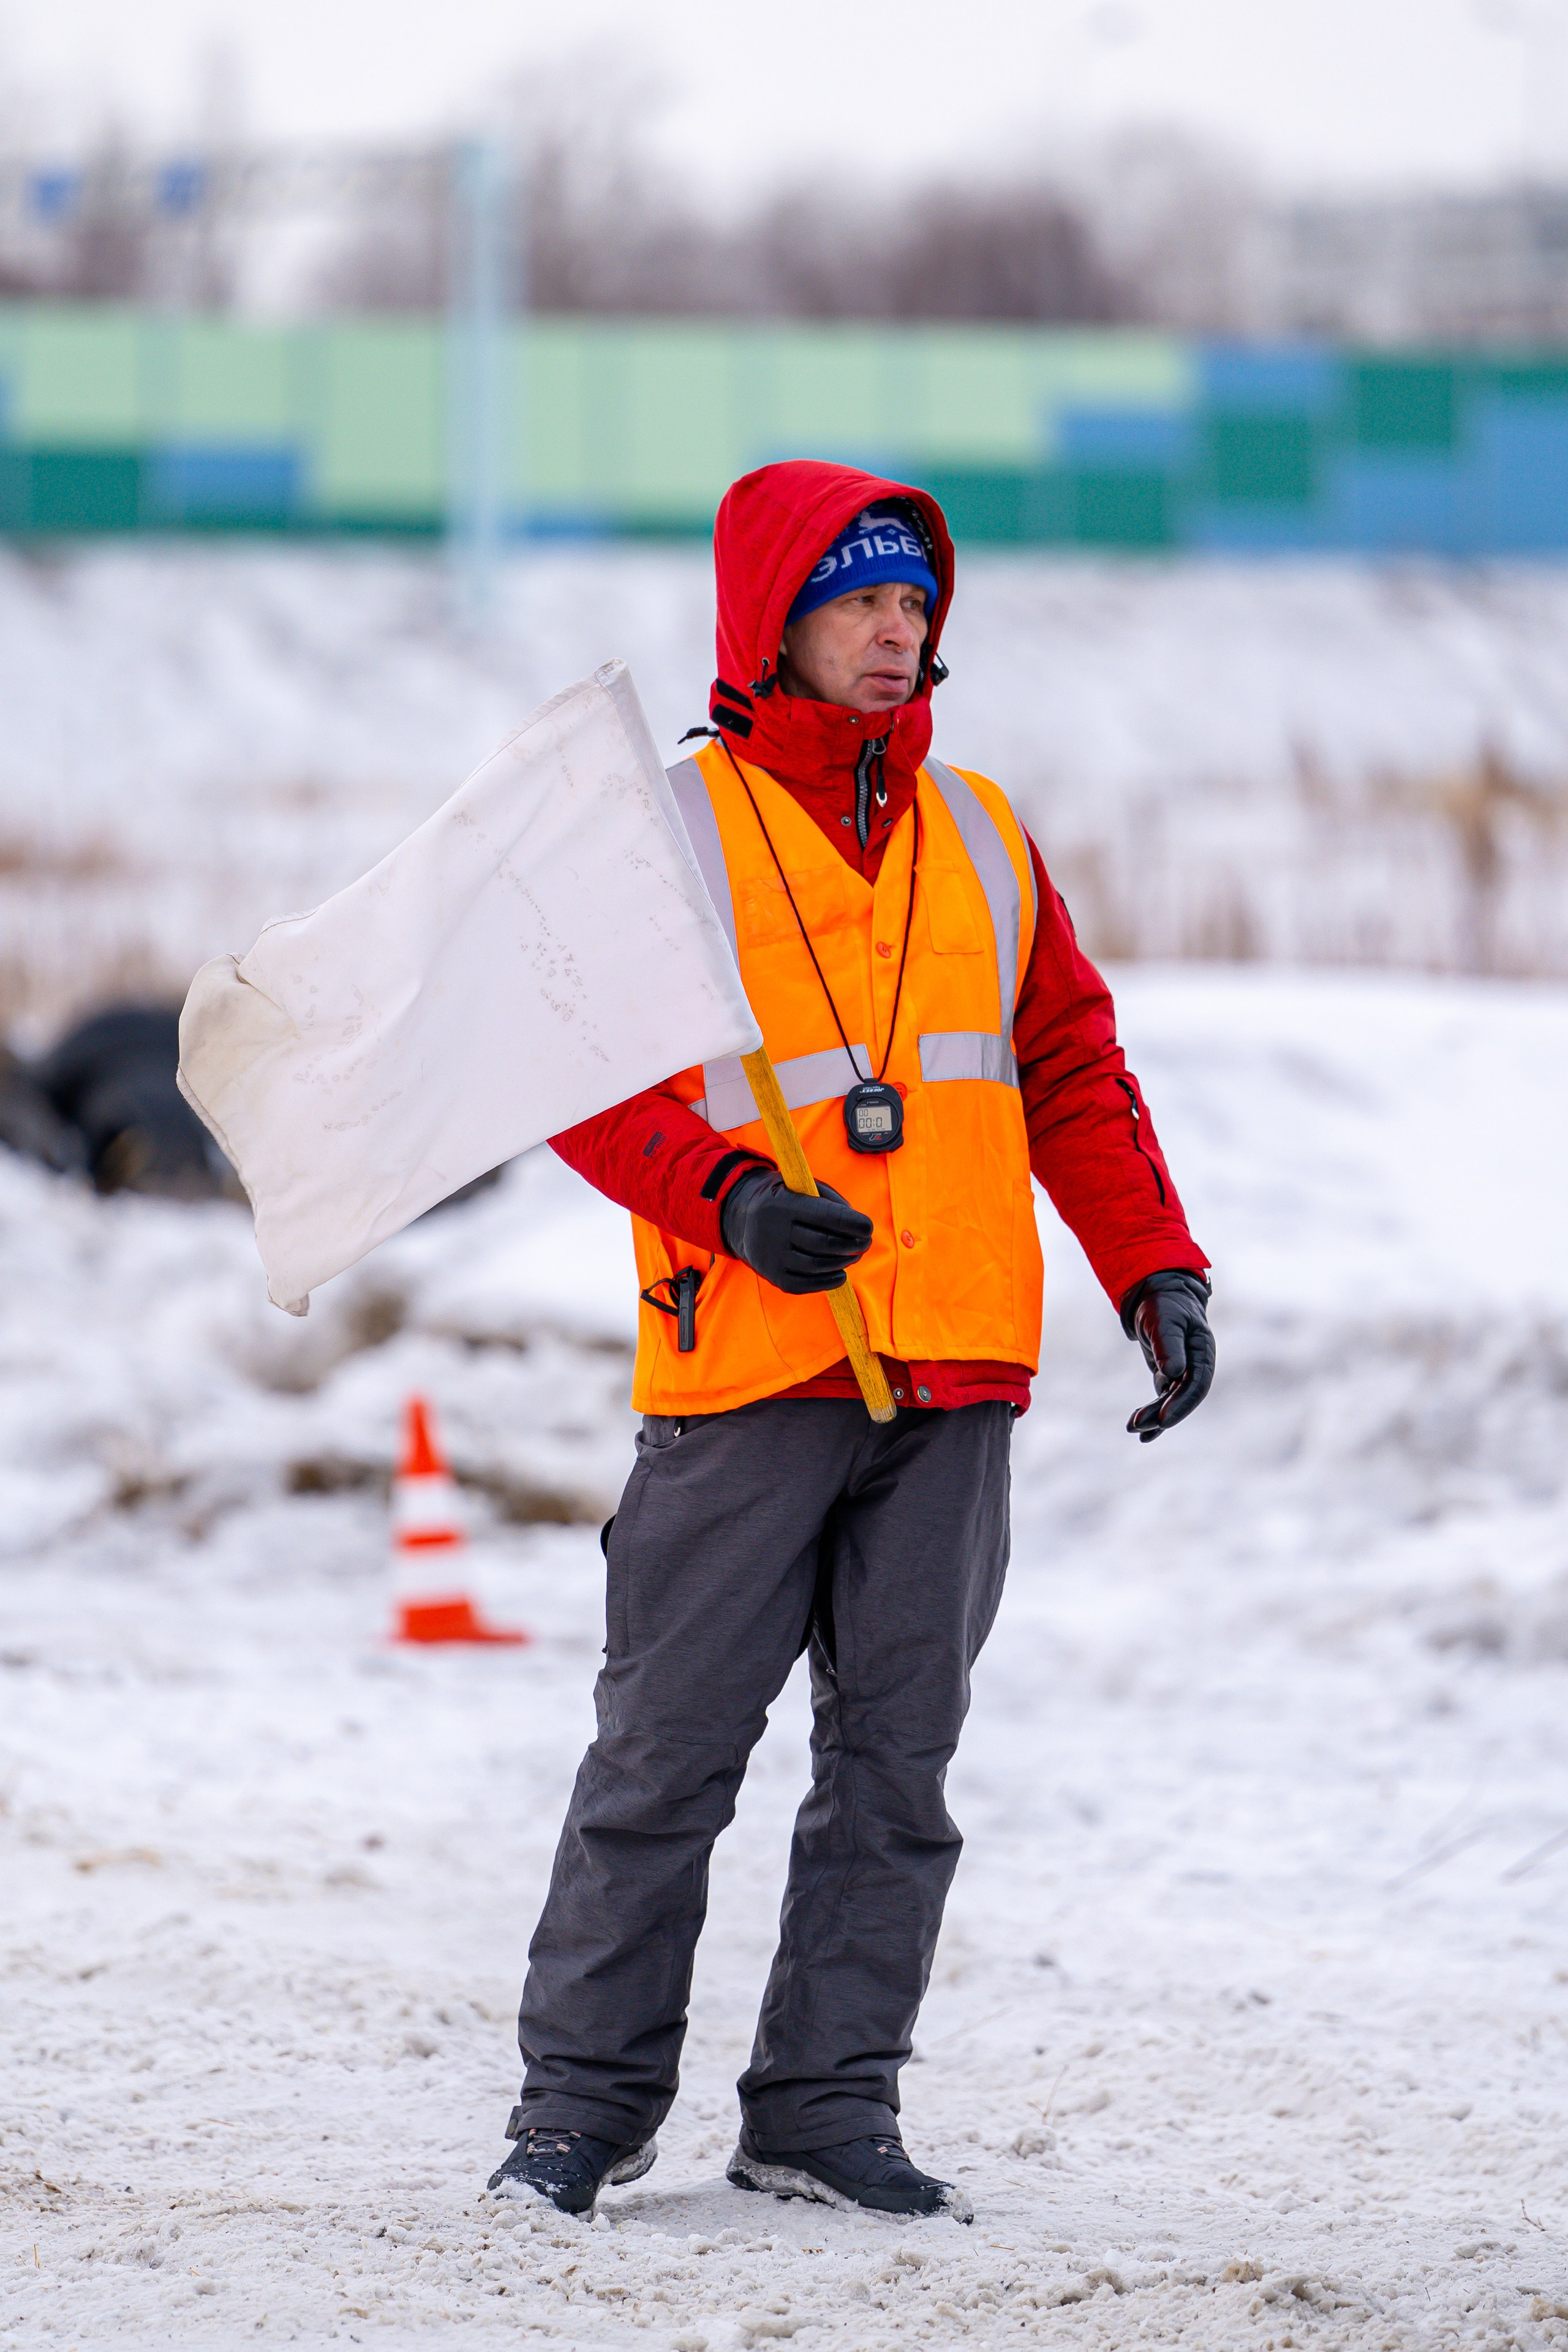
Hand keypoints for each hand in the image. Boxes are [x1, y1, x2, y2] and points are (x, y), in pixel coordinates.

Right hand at [720, 1168, 872, 1294]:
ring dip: (843, 1262)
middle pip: (824, 1244)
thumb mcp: (801, 1187)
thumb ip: (830, 1200)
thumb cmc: (783, 1200)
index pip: (825, 1216)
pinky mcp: (772, 1276)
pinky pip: (805, 1284)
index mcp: (782, 1204)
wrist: (741, 1219)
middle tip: (865, 1243)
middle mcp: (772, 1231)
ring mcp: (770, 1257)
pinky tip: (840, 1273)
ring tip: (854, 1255)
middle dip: (853, 1245)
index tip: (868, 1227)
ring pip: (817, 1266)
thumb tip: (858, 1226)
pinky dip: (828, 1282)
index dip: (852, 1223)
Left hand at [1120, 1270, 1213, 1442]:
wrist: (1158, 1294)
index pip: (1196, 1386)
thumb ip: (1169, 1345)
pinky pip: (1163, 1400)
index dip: (1181, 1405)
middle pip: (1182, 1399)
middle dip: (1161, 1415)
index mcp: (1203, 1353)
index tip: (1162, 1420)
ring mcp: (1183, 1373)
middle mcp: (1196, 1367)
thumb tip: (1174, 1374)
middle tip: (1136, 1425)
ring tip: (1132, 1428)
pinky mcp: (1169, 1376)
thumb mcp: (1165, 1320)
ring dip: (1153, 1417)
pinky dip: (1153, 1416)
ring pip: (1170, 1402)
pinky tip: (1143, 1434)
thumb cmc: (1164, 1304)